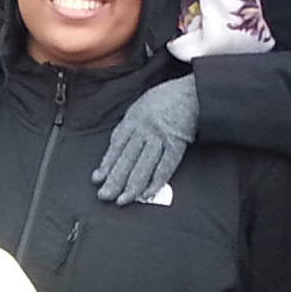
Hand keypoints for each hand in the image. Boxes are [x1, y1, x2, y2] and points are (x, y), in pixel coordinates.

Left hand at [92, 76, 197, 206]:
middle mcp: (143, 130)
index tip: (97, 178)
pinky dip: (155, 181)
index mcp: (132, 119)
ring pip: (142, 166)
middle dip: (114, 179)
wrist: (193, 91)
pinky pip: (165, 166)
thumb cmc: (167, 97)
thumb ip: (130, 125)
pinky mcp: (177, 143)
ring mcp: (160, 137)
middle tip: (104, 195)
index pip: (115, 146)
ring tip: (122, 200)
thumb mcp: (141, 105)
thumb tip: (118, 145)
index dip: (106, 164)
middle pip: (126, 159)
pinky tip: (146, 194)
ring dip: (131, 185)